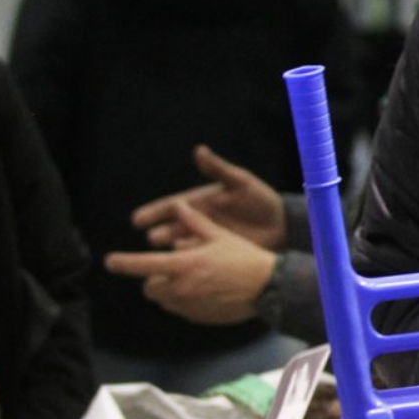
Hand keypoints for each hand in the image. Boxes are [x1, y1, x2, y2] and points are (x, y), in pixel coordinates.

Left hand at [105, 200, 276, 324]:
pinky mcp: (199, 318)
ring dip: (169, 292)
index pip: (142, 265)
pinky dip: (185, 302)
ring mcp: (189, 306)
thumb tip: (179, 206)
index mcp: (183, 265)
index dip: (123, 263)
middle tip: (170, 271)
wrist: (269, 287)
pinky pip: (182, 311)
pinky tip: (205, 293)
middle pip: (149, 288)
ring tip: (190, 282)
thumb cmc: (244, 257)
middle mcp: (181, 288)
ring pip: (164, 301)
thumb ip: (195, 222)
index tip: (110, 262)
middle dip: (154, 280)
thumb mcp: (220, 235)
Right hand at [132, 145, 287, 250]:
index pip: (171, 207)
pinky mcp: (217, 254)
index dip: (153, 212)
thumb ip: (218, 169)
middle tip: (153, 238)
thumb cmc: (260, 200)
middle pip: (173, 228)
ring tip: (167, 254)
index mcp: (199, 203)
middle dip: (162, 233)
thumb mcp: (240, 183)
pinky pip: (199, 259)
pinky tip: (184, 268)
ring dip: (174, 250)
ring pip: (184, 245)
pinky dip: (190, 263)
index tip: (136, 219)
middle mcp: (198, 222)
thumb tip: (199, 150)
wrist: (281, 224)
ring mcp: (206, 239)